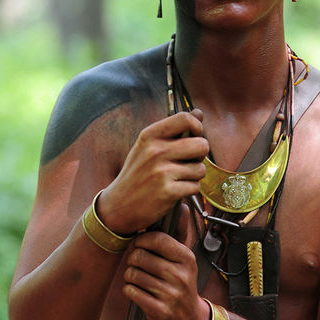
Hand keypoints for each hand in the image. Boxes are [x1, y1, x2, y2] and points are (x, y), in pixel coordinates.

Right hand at [97, 110, 208, 233]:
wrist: (118, 206)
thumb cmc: (137, 174)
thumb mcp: (148, 146)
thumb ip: (174, 130)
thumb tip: (199, 113)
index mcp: (149, 135)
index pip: (185, 118)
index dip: (197, 127)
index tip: (194, 137)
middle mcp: (155, 151)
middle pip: (201, 144)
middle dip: (200, 155)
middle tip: (188, 162)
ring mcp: (161, 172)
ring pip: (200, 169)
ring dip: (194, 176)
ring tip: (177, 178)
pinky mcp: (167, 192)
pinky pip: (195, 187)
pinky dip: (189, 190)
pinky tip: (175, 191)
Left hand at [123, 230, 210, 319]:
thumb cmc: (182, 283)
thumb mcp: (185, 259)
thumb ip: (180, 232)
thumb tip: (183, 206)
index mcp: (186, 258)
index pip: (156, 239)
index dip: (141, 240)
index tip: (140, 245)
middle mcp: (181, 275)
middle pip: (140, 257)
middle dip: (133, 260)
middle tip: (138, 264)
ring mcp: (171, 294)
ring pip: (133, 274)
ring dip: (130, 276)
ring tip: (138, 279)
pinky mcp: (160, 311)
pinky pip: (131, 292)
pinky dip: (129, 290)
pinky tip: (137, 291)